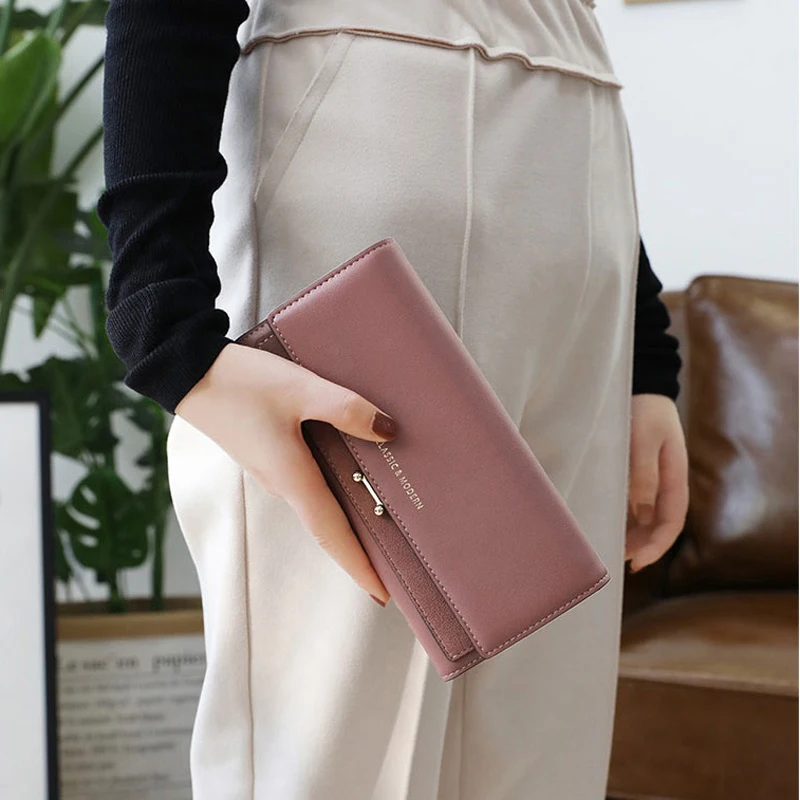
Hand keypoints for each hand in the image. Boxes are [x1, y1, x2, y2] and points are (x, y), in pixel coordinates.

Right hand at [174, 342, 395, 604]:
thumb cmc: (241, 383)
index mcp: (291, 478)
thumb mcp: (299, 389)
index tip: (383, 594)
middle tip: (394, 562)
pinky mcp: (267, 454)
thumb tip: (389, 430)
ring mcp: (272, 471)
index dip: (358, 565)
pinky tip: (352, 474)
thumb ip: (346, 409)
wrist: (187, 372)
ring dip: (347, 520)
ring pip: (318, 504)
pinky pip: (308, 483)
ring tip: (382, 525)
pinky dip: (333, 492)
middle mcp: (282, 483)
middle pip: (328, 526)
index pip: (332, 534)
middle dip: (359, 549)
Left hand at [625, 393, 688, 571]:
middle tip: (618, 559)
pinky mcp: (637, 471)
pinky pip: (633, 502)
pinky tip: (608, 522)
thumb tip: (642, 512)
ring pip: (645, 516)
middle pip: (658, 524)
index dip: (656, 545)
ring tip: (611, 547)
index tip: (636, 561)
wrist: (642, 384)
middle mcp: (665, 482)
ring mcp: (652, 477)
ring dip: (632, 534)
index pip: (671, 521)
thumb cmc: (644, 410)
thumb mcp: (644, 440)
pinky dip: (624, 516)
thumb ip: (643, 474)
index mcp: (674, 477)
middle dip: (642, 545)